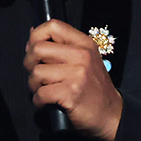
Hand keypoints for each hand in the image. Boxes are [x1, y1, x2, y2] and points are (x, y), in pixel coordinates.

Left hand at [24, 19, 121, 140]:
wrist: (111, 115)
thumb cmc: (94, 89)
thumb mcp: (85, 60)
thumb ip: (62, 47)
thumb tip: (33, 36)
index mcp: (84, 44)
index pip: (53, 26)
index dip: (36, 36)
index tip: (34, 49)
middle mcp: (81, 56)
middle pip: (38, 49)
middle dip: (29, 63)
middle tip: (37, 75)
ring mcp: (77, 74)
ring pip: (36, 72)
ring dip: (34, 85)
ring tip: (44, 90)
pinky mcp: (71, 93)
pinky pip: (40, 93)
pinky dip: (39, 101)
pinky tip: (47, 103)